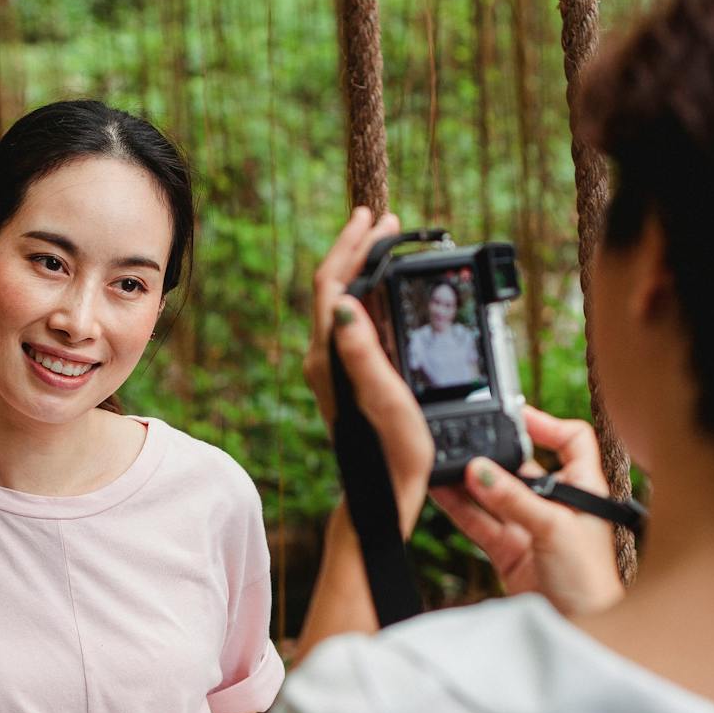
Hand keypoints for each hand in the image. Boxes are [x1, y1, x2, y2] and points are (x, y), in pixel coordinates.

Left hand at [301, 208, 432, 534]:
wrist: (378, 494)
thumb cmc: (391, 453)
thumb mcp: (386, 400)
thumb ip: (365, 353)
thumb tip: (346, 304)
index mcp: (330, 355)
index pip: (331, 285)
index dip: (351, 246)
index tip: (374, 218)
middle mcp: (323, 357)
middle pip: (332, 287)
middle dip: (357, 248)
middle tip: (385, 221)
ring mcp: (330, 367)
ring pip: (339, 302)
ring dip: (361, 269)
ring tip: (387, 245)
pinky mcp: (341, 376)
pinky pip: (347, 321)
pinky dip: (365, 295)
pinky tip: (383, 291)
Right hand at [430, 407, 624, 615]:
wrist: (579, 631)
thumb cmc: (588, 582)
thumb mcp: (554, 528)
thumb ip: (513, 498)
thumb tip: (479, 469)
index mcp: (584, 489)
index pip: (571, 440)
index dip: (547, 424)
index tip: (515, 415)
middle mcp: (556, 504)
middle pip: (523, 466)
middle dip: (495, 455)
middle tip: (469, 441)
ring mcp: (530, 527)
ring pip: (495, 494)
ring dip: (470, 481)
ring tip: (443, 463)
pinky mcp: (509, 551)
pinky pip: (480, 522)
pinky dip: (460, 508)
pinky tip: (440, 491)